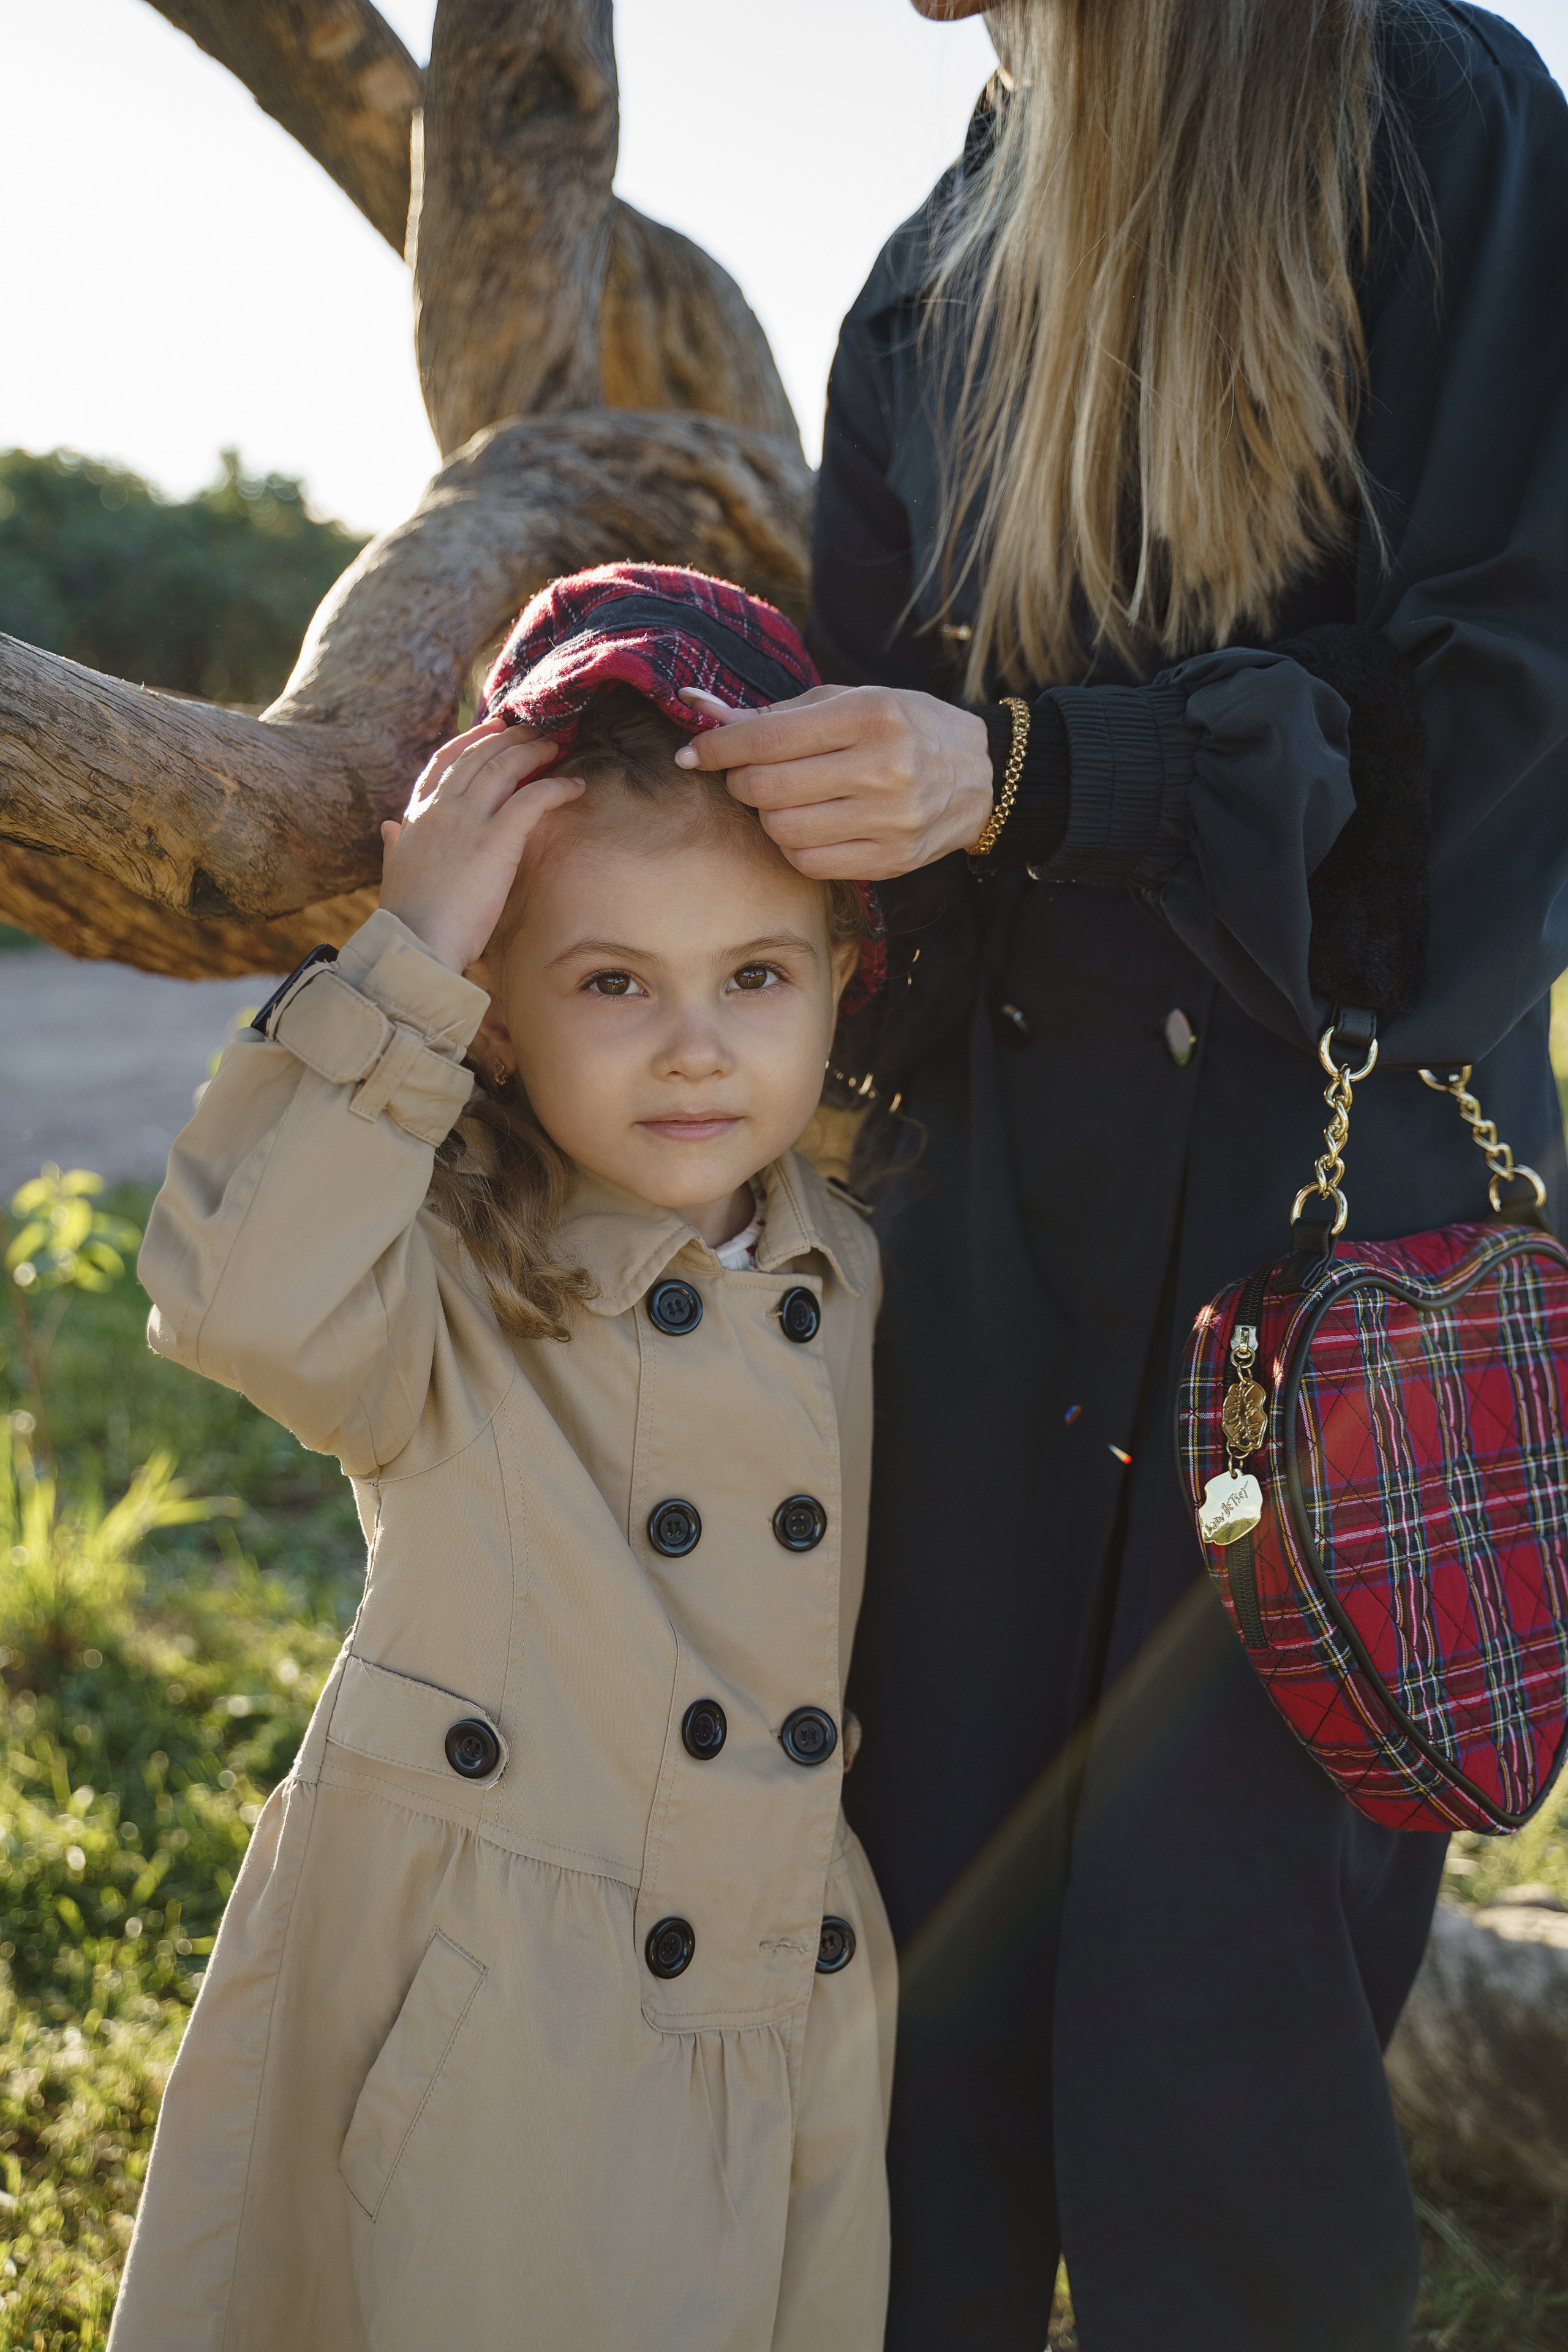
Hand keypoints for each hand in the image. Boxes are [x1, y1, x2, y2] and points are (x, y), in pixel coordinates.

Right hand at [380, 718, 584, 971]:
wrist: (416, 943)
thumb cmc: (409, 918)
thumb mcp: (394, 873)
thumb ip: (395, 845)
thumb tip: (390, 827)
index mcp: (417, 816)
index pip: (443, 763)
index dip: (469, 741)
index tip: (490, 728)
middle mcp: (441, 809)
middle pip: (477, 755)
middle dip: (507, 737)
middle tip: (532, 730)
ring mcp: (468, 820)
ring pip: (504, 766)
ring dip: (532, 751)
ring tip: (555, 745)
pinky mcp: (496, 839)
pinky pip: (533, 799)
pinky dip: (556, 787)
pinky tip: (575, 787)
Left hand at [673, 684, 992, 879]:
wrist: (982, 775)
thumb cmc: (903, 727)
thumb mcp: (849, 702)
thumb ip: (775, 713)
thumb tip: (697, 708)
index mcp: (871, 715)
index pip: (767, 737)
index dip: (717, 746)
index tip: (695, 752)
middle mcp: (883, 768)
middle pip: (767, 788)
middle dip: (740, 781)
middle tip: (747, 775)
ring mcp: (890, 820)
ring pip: (782, 830)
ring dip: (767, 816)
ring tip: (784, 799)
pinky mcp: (892, 859)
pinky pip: (809, 863)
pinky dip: (793, 846)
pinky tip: (808, 825)